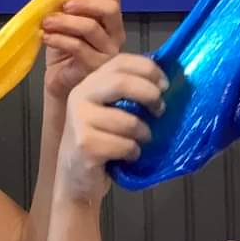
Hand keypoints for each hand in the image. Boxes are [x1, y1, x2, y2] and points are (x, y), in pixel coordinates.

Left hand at [41, 0, 125, 102]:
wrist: (60, 82)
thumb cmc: (64, 52)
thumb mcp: (67, 25)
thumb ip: (69, 9)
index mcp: (111, 22)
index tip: (67, 0)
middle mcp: (115, 37)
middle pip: (110, 8)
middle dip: (84, 3)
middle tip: (63, 7)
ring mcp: (108, 53)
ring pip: (90, 27)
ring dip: (64, 21)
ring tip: (46, 23)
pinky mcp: (95, 67)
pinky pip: (78, 46)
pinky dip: (59, 38)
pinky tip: (47, 38)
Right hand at [56, 54, 166, 205]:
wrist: (75, 178)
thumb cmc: (100, 141)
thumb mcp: (109, 110)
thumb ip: (127, 93)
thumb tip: (163, 82)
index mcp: (90, 83)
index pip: (120, 62)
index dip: (148, 69)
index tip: (165, 85)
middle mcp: (80, 96)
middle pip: (121, 82)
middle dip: (149, 94)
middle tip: (161, 110)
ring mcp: (80, 121)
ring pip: (128, 121)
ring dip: (144, 133)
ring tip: (141, 140)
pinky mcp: (85, 146)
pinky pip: (124, 145)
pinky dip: (134, 152)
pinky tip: (128, 156)